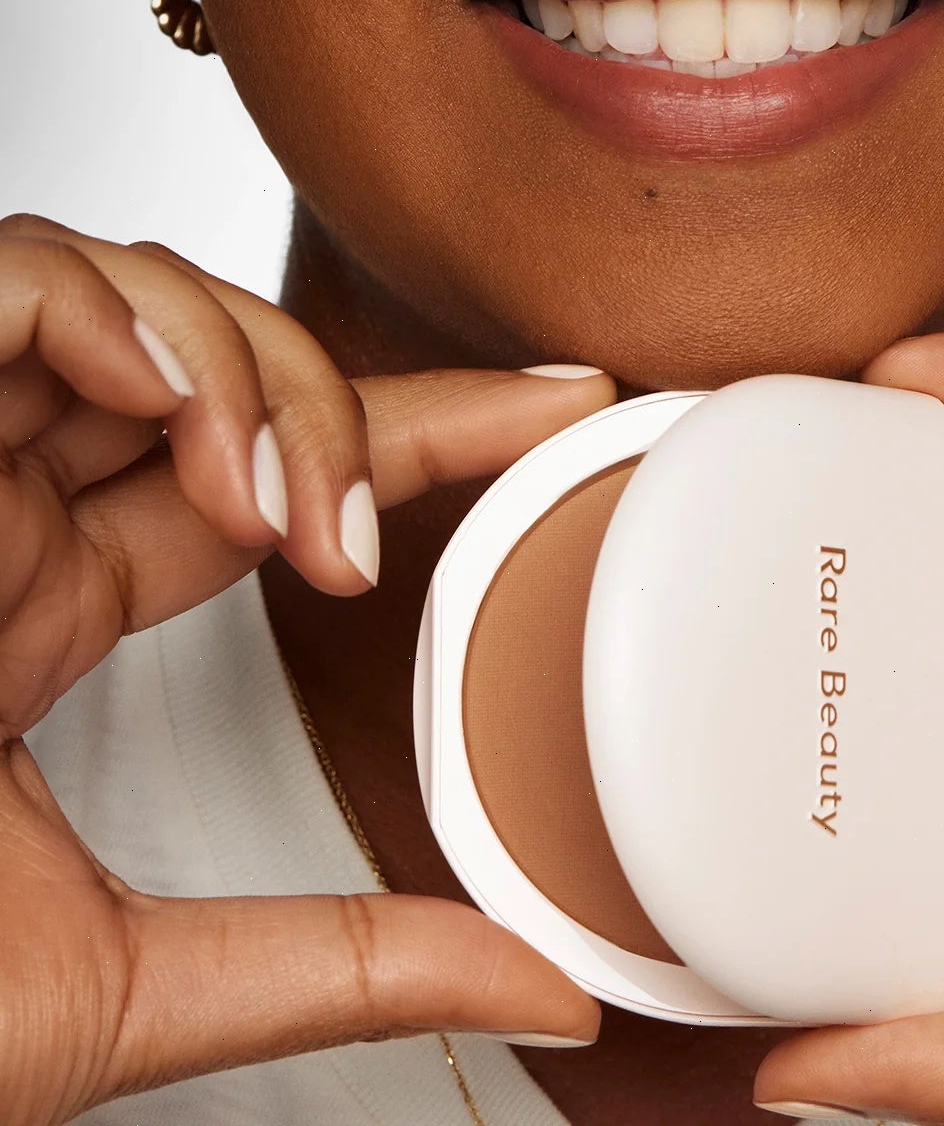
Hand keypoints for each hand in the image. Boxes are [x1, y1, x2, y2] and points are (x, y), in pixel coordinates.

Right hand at [0, 215, 612, 1125]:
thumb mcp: (127, 988)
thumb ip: (337, 965)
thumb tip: (537, 980)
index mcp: (38, 607)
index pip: (259, 473)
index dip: (417, 429)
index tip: (563, 406)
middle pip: (209, 364)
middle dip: (332, 401)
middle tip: (357, 531)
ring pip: (126, 295)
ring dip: (235, 368)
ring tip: (275, 501)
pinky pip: (3, 279)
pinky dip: (116, 314)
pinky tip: (179, 411)